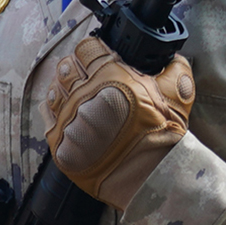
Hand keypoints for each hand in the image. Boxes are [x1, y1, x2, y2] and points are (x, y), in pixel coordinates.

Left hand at [43, 36, 194, 208]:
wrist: (149, 176)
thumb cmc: (162, 135)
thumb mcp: (178, 93)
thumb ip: (174, 68)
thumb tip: (173, 57)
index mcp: (110, 76)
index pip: (87, 48)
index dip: (92, 49)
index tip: (98, 55)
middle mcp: (85, 93)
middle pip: (66, 67)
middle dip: (75, 67)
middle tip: (85, 74)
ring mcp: (70, 117)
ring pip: (54, 89)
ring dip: (63, 87)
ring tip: (75, 92)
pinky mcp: (60, 140)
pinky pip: (48, 115)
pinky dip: (55, 110)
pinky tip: (67, 112)